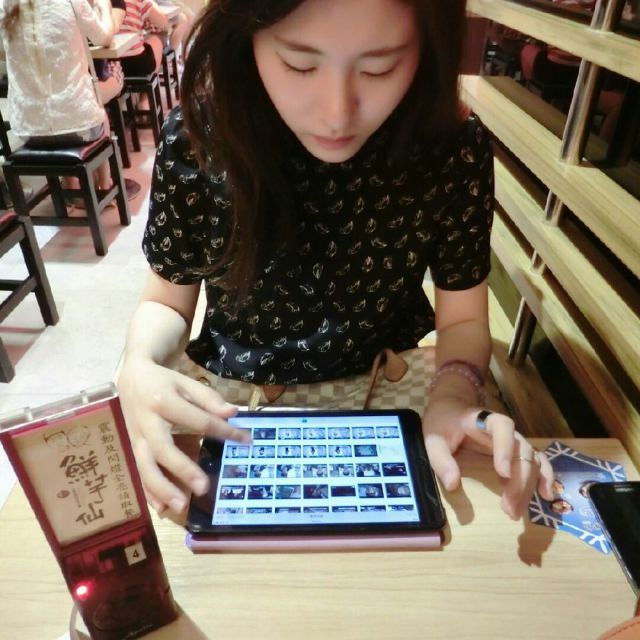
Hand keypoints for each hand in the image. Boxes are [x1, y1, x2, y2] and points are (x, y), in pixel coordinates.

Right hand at [117, 356, 250, 512]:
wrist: (131, 378)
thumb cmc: (163, 381)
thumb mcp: (186, 382)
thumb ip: (208, 398)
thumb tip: (233, 413)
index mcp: (164, 402)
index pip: (199, 420)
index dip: (224, 431)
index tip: (247, 441)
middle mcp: (147, 423)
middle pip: (163, 449)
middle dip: (183, 469)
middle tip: (203, 487)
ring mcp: (137, 439)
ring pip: (146, 466)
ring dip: (162, 488)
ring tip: (181, 505)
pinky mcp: (132, 449)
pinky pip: (139, 473)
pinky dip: (149, 492)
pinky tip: (161, 508)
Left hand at [423, 396, 553, 518]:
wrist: (452, 407)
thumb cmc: (443, 422)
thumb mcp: (434, 438)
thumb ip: (441, 460)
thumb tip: (453, 485)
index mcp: (483, 419)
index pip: (502, 427)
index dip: (505, 449)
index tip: (502, 474)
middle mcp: (505, 430)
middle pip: (522, 450)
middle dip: (519, 481)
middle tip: (509, 509)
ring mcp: (513, 441)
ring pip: (531, 460)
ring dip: (528, 486)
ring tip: (515, 512)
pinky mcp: (515, 452)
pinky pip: (536, 462)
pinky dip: (543, 477)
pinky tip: (544, 496)